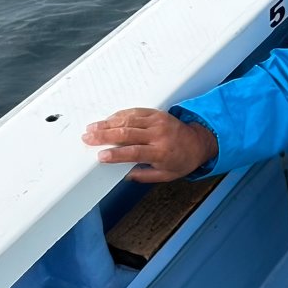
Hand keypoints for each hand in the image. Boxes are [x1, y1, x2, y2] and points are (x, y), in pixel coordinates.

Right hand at [82, 108, 217, 182]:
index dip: (116, 154)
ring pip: (128, 120)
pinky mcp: (157, 113)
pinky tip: (108, 119)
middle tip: (88, 138)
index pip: (134, 152)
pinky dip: (120, 115)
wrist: (199, 142)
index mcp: (161, 152)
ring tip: (92, 128)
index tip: (101, 156)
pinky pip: (135, 112)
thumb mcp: (166, 175)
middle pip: (127, 134)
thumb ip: (144, 176)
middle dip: (104, 136)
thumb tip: (125, 175)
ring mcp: (158, 122)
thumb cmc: (183, 160)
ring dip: (107, 124)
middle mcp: (159, 135)